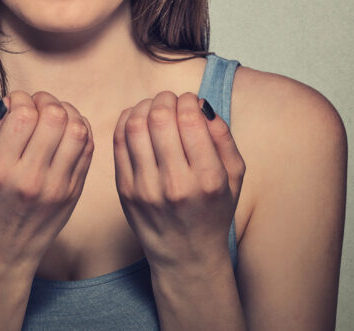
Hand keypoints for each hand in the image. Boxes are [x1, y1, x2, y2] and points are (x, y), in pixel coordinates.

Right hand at [0, 90, 93, 271]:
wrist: (1, 253)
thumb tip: (10, 101)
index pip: (23, 115)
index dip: (21, 98)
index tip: (15, 103)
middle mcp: (30, 178)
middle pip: (54, 117)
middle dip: (46, 100)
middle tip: (37, 104)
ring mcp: (56, 187)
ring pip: (77, 130)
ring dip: (66, 112)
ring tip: (53, 114)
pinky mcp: (73, 192)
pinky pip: (88, 148)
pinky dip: (80, 129)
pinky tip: (65, 129)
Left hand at [113, 91, 244, 270]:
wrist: (186, 254)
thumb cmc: (213, 211)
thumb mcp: (235, 177)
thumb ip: (223, 137)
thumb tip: (201, 104)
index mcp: (208, 179)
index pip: (190, 121)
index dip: (188, 100)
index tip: (190, 101)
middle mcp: (176, 184)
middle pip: (160, 119)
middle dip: (165, 99)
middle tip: (170, 100)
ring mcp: (146, 188)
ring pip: (136, 126)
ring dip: (145, 106)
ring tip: (154, 107)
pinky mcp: (124, 191)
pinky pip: (119, 142)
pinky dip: (127, 121)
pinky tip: (137, 118)